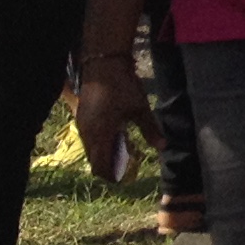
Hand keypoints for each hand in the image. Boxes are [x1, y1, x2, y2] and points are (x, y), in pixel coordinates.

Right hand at [76, 59, 160, 181]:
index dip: (111, 175)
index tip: (123, 178)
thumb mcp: (140, 108)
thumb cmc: (123, 87)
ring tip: (124, 150)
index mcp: (101, 134)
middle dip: (108, 166)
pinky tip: (115, 136)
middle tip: (125, 166)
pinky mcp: (82, 117)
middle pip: (94, 159)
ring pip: (90, 149)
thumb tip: (162, 147)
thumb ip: (150, 129)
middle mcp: (88, 133)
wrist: (103, 65)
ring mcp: (82, 125)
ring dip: (104, 153)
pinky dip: (100, 142)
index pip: (101, 165)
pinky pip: (89, 138)